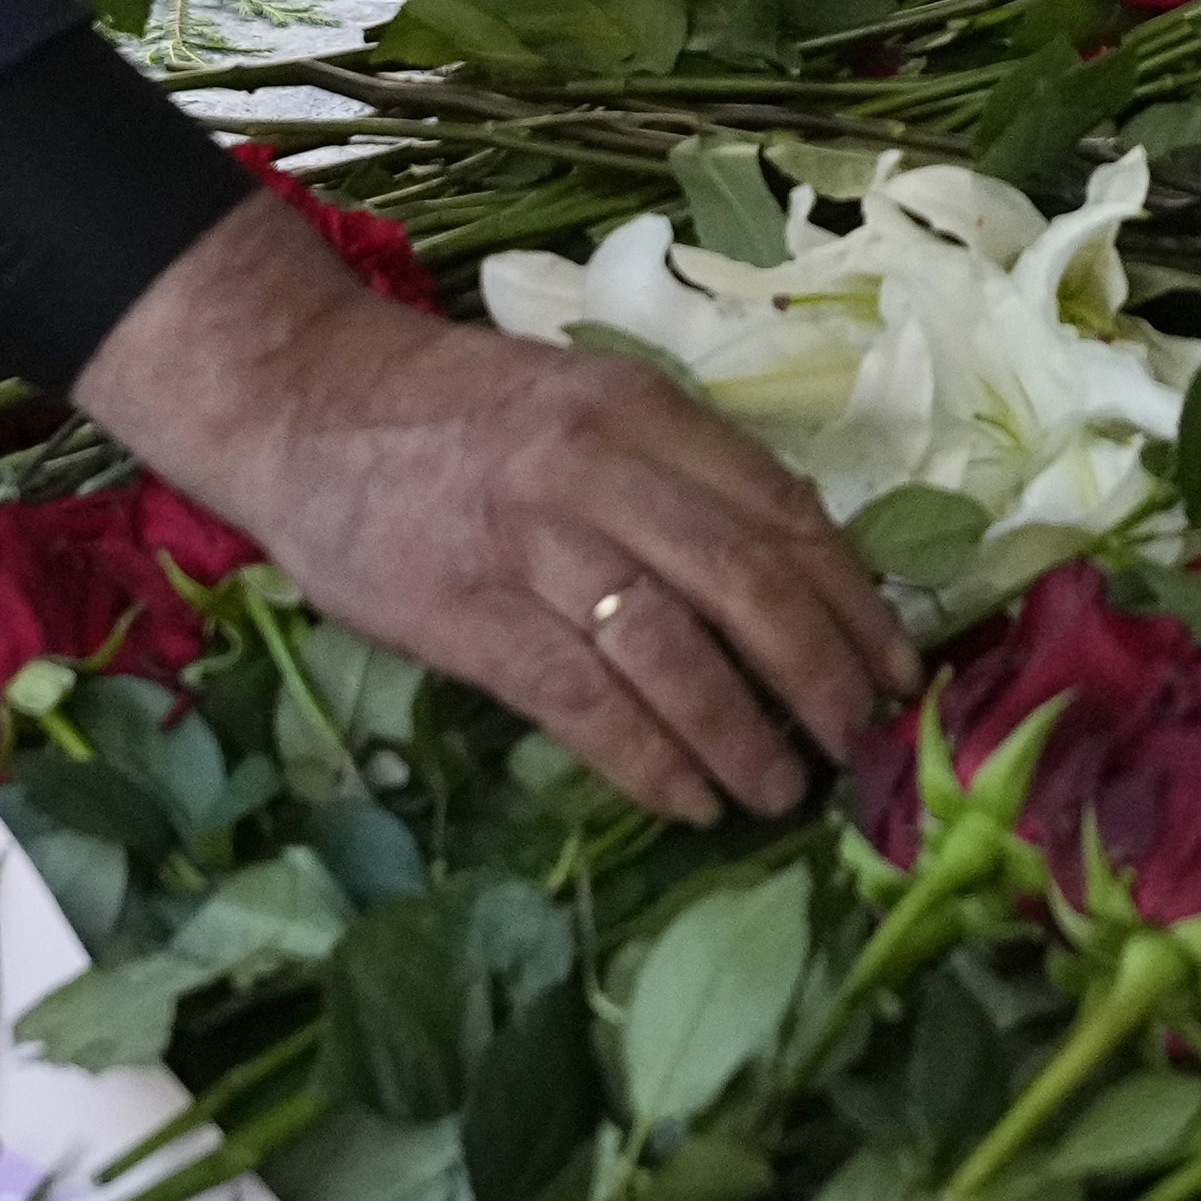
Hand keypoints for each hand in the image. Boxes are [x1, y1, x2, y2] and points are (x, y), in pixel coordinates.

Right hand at [75, 202, 914, 818]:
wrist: (303, 400)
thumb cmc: (455, 411)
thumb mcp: (582, 399)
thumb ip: (674, 468)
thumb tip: (788, 572)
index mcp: (640, 408)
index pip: (781, 511)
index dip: (852, 599)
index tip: (897, 665)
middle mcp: (597, 468)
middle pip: (747, 582)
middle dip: (821, 672)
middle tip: (860, 740)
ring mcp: (530, 543)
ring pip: (675, 652)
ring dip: (746, 733)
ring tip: (784, 789)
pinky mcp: (468, 615)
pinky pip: (583, 703)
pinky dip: (651, 761)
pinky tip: (692, 800)